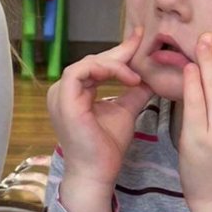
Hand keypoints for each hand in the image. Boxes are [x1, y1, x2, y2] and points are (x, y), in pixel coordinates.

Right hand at [46, 27, 144, 211]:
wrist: (98, 172)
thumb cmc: (107, 147)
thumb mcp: (125, 112)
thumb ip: (134, 94)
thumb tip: (151, 78)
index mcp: (74, 93)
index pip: (97, 65)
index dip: (119, 51)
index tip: (139, 39)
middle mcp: (63, 90)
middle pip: (93, 60)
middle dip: (119, 52)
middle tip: (141, 42)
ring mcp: (60, 94)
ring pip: (87, 63)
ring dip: (114, 63)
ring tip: (135, 74)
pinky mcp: (64, 99)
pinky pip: (81, 72)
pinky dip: (105, 70)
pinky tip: (126, 77)